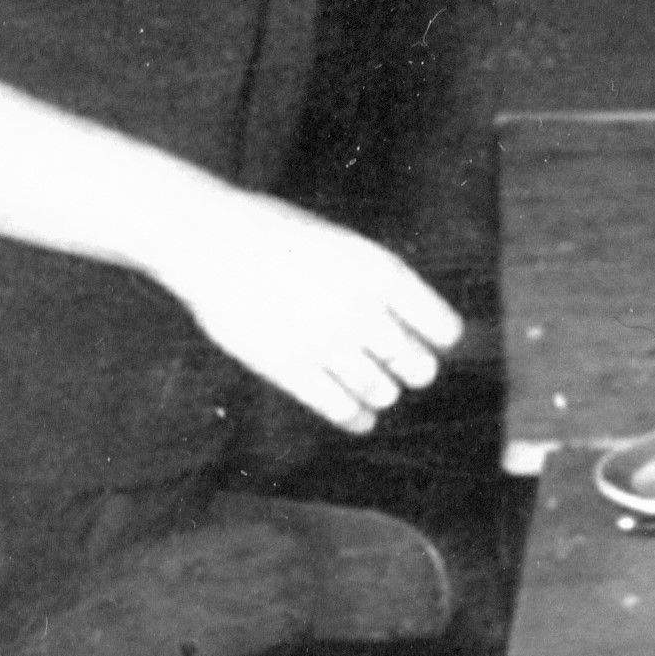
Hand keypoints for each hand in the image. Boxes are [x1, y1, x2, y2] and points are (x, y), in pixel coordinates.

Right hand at [146, 186, 462, 433]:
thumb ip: (377, 286)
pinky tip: (361, 418)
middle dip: (415, 370)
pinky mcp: (288, 369)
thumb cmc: (279, 237)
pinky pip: (337, 407)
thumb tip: (408, 328)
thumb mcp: (345, 247)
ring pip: (379, 390)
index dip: (441, 338)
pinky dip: (356, 417)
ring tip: (379, 390)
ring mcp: (325, 342)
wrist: (213, 242)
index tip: (438, 341)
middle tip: (409, 369)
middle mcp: (361, 311)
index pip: (441, 326)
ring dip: (383, 393)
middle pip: (415, 365)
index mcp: (382, 273)